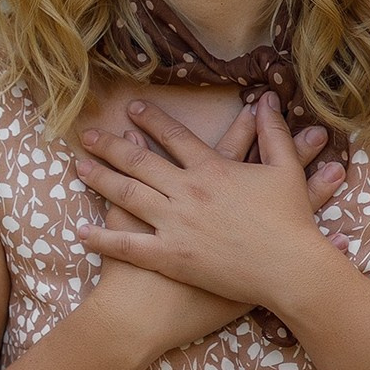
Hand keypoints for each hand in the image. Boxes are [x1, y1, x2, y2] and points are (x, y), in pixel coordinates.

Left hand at [78, 94, 343, 324]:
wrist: (288, 269)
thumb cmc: (291, 222)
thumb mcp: (287, 170)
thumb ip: (274, 133)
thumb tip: (269, 100)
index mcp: (212, 169)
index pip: (174, 137)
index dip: (151, 120)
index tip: (131, 109)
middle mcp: (187, 192)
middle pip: (140, 162)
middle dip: (111, 145)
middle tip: (88, 135)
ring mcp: (175, 224)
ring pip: (128, 195)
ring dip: (100, 179)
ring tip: (78, 167)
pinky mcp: (170, 257)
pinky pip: (128, 245)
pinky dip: (103, 238)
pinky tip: (81, 231)